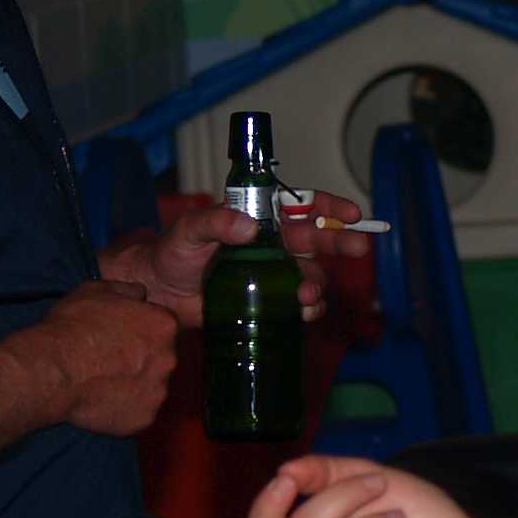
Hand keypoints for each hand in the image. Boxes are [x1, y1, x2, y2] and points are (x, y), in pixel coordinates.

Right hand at [10, 281, 176, 434]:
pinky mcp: (145, 418)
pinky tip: (101, 400)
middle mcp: (170, 359)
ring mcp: (159, 391)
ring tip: (101, 381)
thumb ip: (125, 290)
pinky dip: (124, 408)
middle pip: (161, 357)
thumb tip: (141, 293)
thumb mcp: (94, 291)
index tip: (118, 334)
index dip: (139, 329)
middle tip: (109, 359)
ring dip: (134, 383)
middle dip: (141, 357)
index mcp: (164, 325)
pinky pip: (139, 411)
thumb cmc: (71, 327)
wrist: (53, 370)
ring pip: (151, 386)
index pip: (162, 326)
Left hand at [97, 187, 370, 326]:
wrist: (158, 292)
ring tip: (306, 296)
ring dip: (318, 284)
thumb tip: (249, 226)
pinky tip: (302, 311)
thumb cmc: (171, 253)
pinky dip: (308, 309)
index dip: (329, 207)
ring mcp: (274, 274)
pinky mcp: (270, 301)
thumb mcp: (189, 230)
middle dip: (341, 243)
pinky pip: (300, 305)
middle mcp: (273, 245)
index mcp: (259, 219)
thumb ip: (214, 221)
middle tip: (359, 248)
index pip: (301, 205)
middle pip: (318, 240)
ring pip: (312, 275)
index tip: (350, 214)